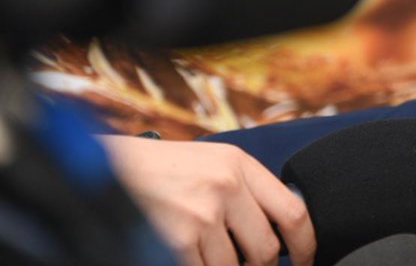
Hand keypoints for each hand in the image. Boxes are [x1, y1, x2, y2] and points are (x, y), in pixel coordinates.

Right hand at [99, 136, 315, 265]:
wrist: (105, 169)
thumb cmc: (162, 170)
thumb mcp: (212, 163)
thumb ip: (247, 190)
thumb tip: (281, 230)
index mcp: (239, 164)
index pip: (294, 211)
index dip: (306, 245)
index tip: (304, 260)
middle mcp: (226, 186)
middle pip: (268, 249)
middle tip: (251, 265)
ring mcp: (201, 215)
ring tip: (206, 253)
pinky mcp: (176, 241)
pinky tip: (186, 256)